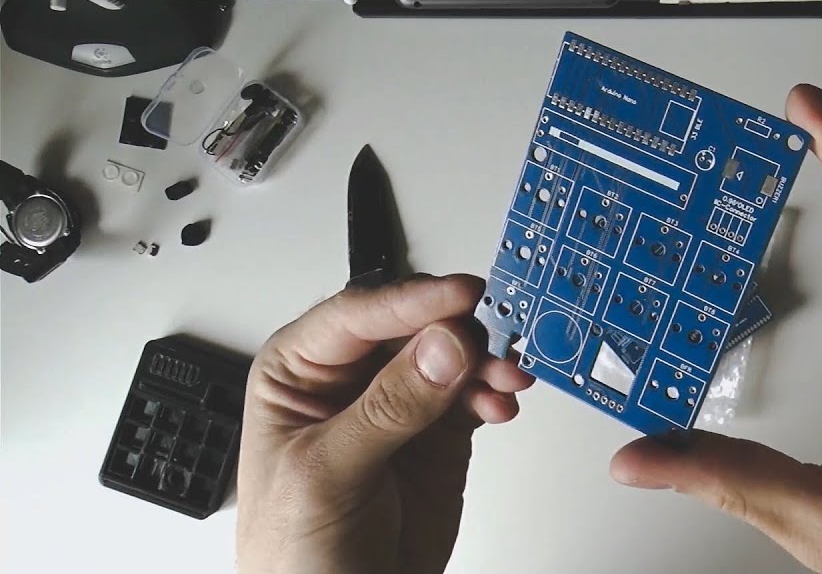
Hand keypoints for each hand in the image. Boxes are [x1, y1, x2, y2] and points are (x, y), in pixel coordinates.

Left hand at [237, 274, 534, 573]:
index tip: (462, 295)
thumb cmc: (293, 555)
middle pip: (413, 326)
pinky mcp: (438, 434)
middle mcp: (349, 379)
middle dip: (459, 328)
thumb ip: (387, 409)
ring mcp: (399, 405)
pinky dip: (494, 391)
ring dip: (485, 360)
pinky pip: (474, 391)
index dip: (412, 300)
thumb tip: (442, 347)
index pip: (358, 316)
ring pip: (451, 354)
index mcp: (299, 371)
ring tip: (505, 379)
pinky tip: (501, 402)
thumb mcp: (327, 475)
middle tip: (495, 337)